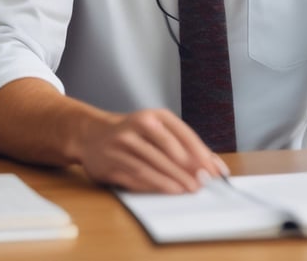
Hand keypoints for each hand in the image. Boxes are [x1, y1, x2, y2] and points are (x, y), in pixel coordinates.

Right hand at [78, 108, 228, 193]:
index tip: (213, 168)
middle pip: (167, 149)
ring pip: (151, 163)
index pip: (181, 132)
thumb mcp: (157, 129)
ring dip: (172, 178)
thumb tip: (213, 164)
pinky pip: (135, 175)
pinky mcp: (111, 162)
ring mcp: (122, 144)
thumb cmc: (133, 133)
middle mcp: (137, 126)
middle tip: (203, 182)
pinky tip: (168, 190)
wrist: (92, 135)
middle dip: (187, 168)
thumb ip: (182, 144)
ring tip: (189, 189)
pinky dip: (154, 185)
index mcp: (153, 115)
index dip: (199, 152)